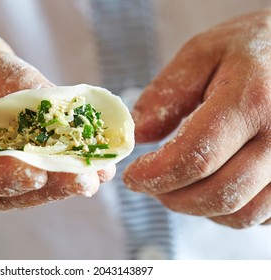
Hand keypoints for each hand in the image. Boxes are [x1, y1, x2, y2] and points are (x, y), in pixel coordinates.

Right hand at [0, 29, 114, 209]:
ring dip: (61, 184)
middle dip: (46, 185)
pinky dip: (60, 173)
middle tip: (85, 179)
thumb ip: (5, 80)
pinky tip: (89, 165)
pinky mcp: (2, 176)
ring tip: (97, 172)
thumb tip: (52, 103)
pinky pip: (30, 180)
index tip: (37, 173)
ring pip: (20, 193)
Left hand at [123, 11, 270, 227]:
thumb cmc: (251, 49)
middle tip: (150, 184)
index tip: (132, 177)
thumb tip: (136, 135)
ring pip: (241, 214)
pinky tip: (211, 185)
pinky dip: (227, 211)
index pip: (196, 158)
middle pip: (218, 194)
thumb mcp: (202, 54)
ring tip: (176, 186)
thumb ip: (166, 94)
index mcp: (252, 102)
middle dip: (171, 197)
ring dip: (198, 208)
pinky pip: (261, 215)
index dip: (155, 175)